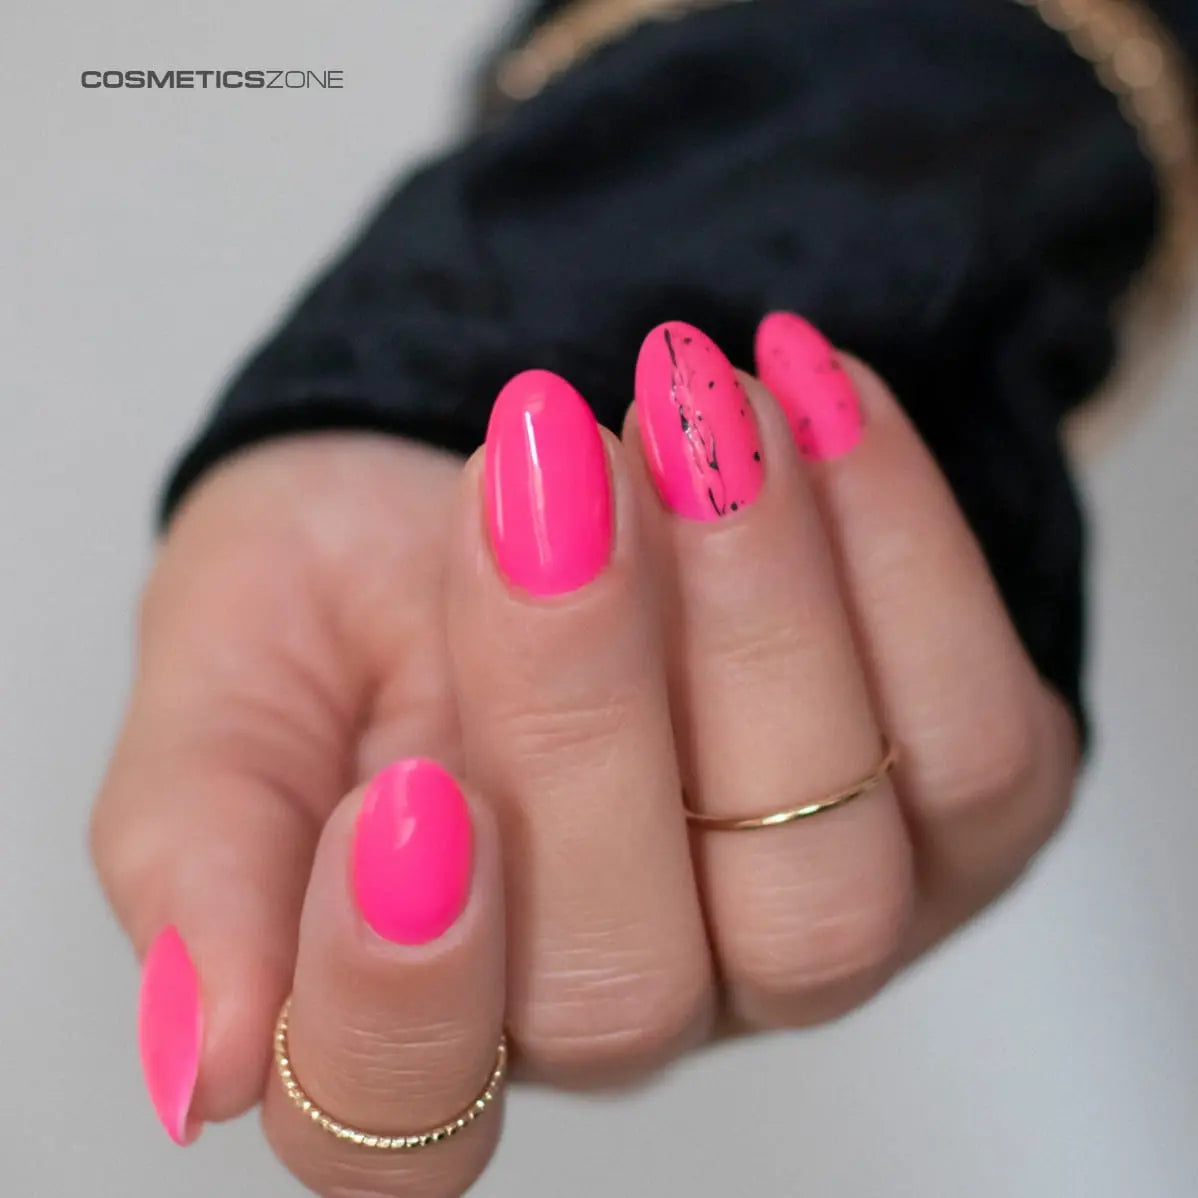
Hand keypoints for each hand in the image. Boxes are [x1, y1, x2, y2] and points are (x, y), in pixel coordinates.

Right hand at [91, 315, 1078, 1195]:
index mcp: (427, 1010)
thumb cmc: (348, 597)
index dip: (400, 986)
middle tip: (539, 469)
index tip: (403, 789)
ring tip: (686, 411)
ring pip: (825, 880)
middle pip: (628, 978)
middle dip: (581, 703)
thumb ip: (198, 852)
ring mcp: (806, 930)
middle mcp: (635, 1001)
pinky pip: (973, 737)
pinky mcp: (955, 820)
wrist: (508, 467)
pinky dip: (899, 547)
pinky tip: (811, 400)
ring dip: (754, 612)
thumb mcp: (225, 680)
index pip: (401, 1115)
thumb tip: (209, 1059)